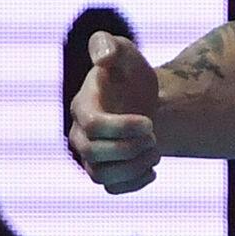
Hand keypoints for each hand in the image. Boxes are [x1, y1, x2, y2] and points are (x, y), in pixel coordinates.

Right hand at [68, 32, 161, 193]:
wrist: (143, 100)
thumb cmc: (130, 74)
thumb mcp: (125, 53)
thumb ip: (110, 46)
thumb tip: (103, 57)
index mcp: (83, 106)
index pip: (95, 126)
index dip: (124, 128)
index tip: (148, 122)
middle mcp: (80, 134)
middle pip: (95, 154)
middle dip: (132, 147)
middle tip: (153, 135)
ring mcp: (89, 155)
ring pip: (101, 176)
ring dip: (134, 167)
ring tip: (155, 150)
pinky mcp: (103, 170)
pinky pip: (111, 189)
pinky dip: (134, 183)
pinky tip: (152, 169)